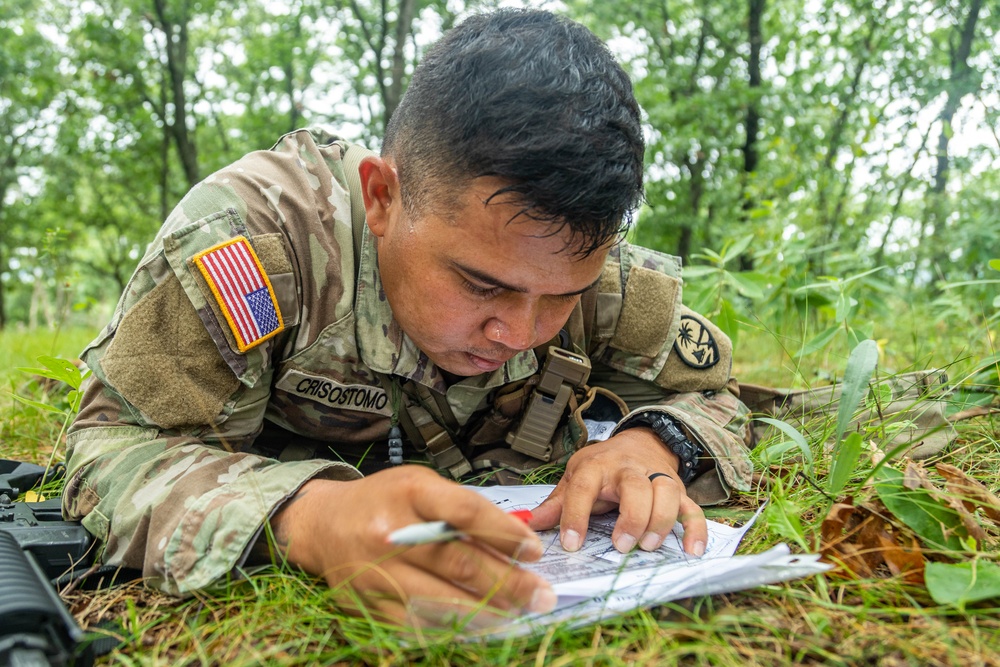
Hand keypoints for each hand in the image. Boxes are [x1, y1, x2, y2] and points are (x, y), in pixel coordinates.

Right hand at [268, 465, 554, 626]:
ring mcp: (378, 570)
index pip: (465, 513)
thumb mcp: (422, 486)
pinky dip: (454, 626)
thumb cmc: (384, 500)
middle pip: (459, 562)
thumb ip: (463, 509)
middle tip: (541, 595)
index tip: (534, 551)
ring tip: (517, 613)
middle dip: (508, 582)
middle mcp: (391, 531)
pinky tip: (479, 625)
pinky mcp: (371, 603)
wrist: (323, 524)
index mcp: (409, 492)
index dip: (505, 534)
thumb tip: (514, 543)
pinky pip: (420, 622)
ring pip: (442, 599)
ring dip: (487, 610)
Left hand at [529, 427, 707, 556]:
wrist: (640, 442)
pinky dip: (695, 529)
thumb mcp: (575, 477)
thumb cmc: (604, 465)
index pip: (584, 488)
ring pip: (667, 493)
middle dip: (631, 517)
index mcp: (597, 466)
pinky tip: (691, 549)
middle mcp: (630, 470)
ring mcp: (657, 479)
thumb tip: (530, 524)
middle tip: (620, 546)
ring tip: (648, 546)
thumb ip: (557, 504)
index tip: (571, 544)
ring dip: (661, 521)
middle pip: (636, 487)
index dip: (575, 516)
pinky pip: (692, 508)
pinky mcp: (678, 491)